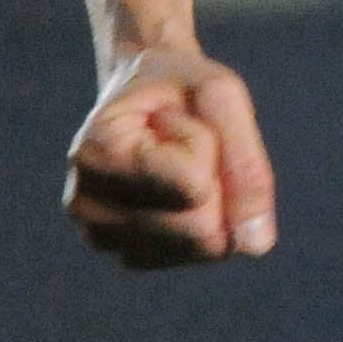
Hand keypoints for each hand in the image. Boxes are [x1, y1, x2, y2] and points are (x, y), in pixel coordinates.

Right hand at [65, 44, 277, 269]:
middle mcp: (85, 204)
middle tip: (184, 144)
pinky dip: (207, 220)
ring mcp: (101, 236)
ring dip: (213, 199)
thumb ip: (245, 162)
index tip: (176, 117)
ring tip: (178, 164)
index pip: (193, 183)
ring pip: (203, 246)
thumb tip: (257, 246)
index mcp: (96, 153)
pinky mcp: (127, 254)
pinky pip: (198, 253)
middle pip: (200, 227)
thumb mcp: (220, 94)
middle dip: (215, 178)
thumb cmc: (181, 86)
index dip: (208, 144)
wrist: (145, 95)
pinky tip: (178, 190)